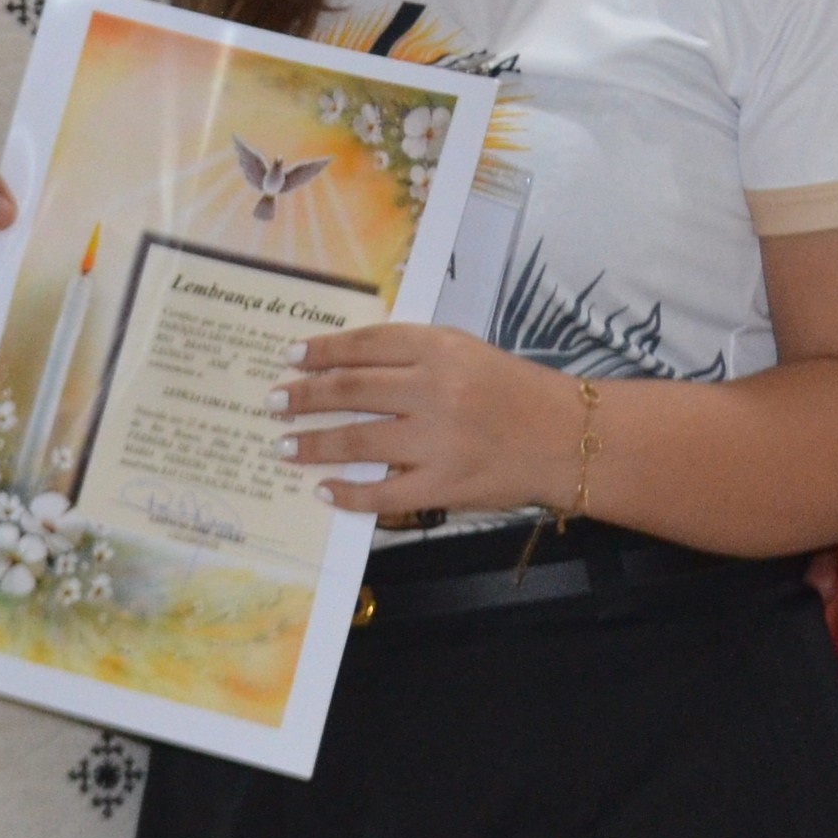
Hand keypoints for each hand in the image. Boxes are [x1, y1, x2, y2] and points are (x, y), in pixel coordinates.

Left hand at [274, 324, 585, 523]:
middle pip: (350, 389)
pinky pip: (382, 493)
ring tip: (285, 447)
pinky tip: (324, 490)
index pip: (364, 344)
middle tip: (272, 403)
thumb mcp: (466, 353)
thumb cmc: (513, 391)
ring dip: (313, 444)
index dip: (321, 351)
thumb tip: (343, 368)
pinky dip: (348, 493)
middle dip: (303, 397)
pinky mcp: (445, 485)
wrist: (566, 437)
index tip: (290, 358)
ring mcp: (439, 440)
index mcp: (440, 348)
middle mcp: (435, 389)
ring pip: (357, 440)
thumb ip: (412, 356)